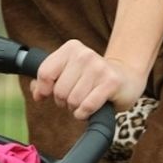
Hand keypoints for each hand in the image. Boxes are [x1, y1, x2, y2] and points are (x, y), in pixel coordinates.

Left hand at [31, 41, 145, 118]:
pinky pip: (86, 106)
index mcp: (71, 48)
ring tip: (86, 100)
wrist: (126, 78)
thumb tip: (36, 92)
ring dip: (76, 108)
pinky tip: (90, 109)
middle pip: (58, 91)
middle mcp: (84, 54)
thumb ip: (48, 79)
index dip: (43, 90)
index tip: (47, 94)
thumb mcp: (68, 73)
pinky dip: (84, 113)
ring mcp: (99, 67)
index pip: (44, 73)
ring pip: (72, 100)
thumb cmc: (92, 78)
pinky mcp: (110, 83)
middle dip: (63, 101)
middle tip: (76, 96)